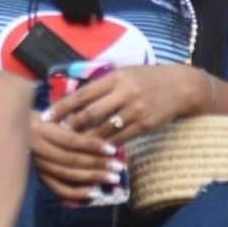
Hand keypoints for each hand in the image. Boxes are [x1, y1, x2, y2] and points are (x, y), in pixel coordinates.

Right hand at [30, 112, 121, 202]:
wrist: (15, 129)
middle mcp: (38, 149)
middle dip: (97, 164)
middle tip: (119, 168)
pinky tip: (94, 193)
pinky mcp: (39, 177)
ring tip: (112, 179)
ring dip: (92, 178)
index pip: (71, 140)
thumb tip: (105, 130)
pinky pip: (59, 189)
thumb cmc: (43, 117)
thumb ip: (73, 122)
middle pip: (71, 160)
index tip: (113, 149)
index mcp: (42, 129)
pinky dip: (77, 193)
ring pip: (67, 175)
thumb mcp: (55, 114)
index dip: (93, 145)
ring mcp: (38, 165)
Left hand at [45, 66, 201, 144]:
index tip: (46, 117)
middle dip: (70, 126)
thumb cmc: (148, 79)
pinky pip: (120, 138)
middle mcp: (124, 92)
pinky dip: (105, 146)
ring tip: (69, 147)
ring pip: (104, 129)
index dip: (62, 107)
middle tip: (53, 136)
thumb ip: (104, 85)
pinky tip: (94, 152)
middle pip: (90, 113)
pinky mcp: (145, 124)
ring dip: (85, 140)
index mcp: (116, 77)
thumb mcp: (126, 73)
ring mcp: (135, 109)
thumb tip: (77, 99)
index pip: (83, 93)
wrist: (181, 86)